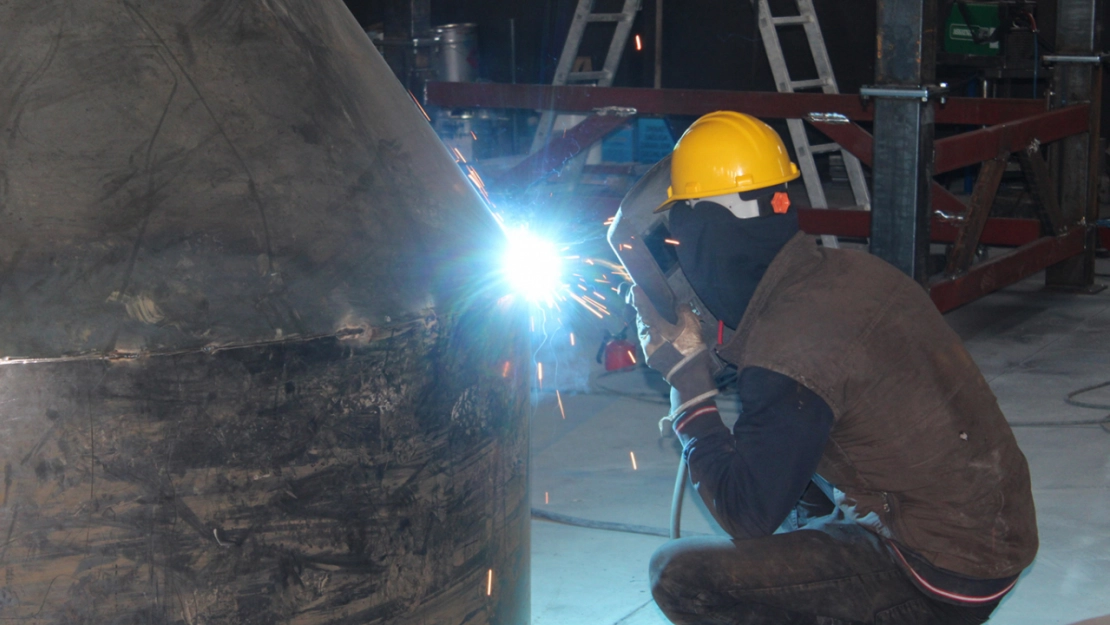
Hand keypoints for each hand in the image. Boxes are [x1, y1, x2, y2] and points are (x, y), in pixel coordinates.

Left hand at [628, 286, 718, 415]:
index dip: (638, 297)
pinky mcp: (650, 358)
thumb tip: (678, 306)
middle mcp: (646, 337)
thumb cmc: (690, 348)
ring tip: (651, 317)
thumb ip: (683, 311)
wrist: (689, 375)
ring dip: (645, 323)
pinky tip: (658, 333)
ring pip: (642, 331)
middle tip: (641, 301)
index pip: (643, 308)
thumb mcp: (691, 325)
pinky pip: (647, 341)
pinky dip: (650, 334)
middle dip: (640, 310)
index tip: (633, 288)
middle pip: (640, 320)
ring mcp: (646, 349)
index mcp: (655, 327)